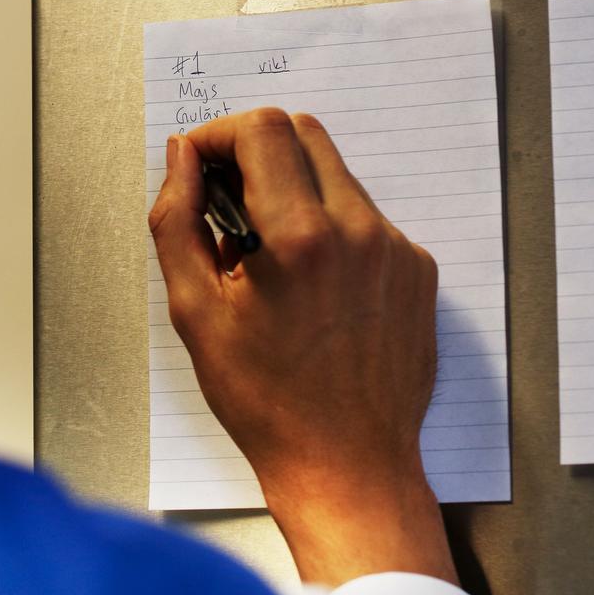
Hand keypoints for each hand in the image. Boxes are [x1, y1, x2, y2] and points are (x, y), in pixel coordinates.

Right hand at [147, 108, 455, 586]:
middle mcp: (358, 231)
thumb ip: (176, 220)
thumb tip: (180, 159)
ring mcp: (395, 249)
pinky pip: (365, 216)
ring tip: (266, 256)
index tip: (199, 165)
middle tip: (226, 206)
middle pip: (302, 133)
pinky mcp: (416, 270)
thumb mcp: (194, 310)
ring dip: (292, 189)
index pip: (261, 130)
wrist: (346, 465)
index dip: (218, 135)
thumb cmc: (266, 402)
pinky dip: (329, 227)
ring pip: (336, 173)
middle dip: (254, 153)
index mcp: (300, 237)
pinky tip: (308, 283)